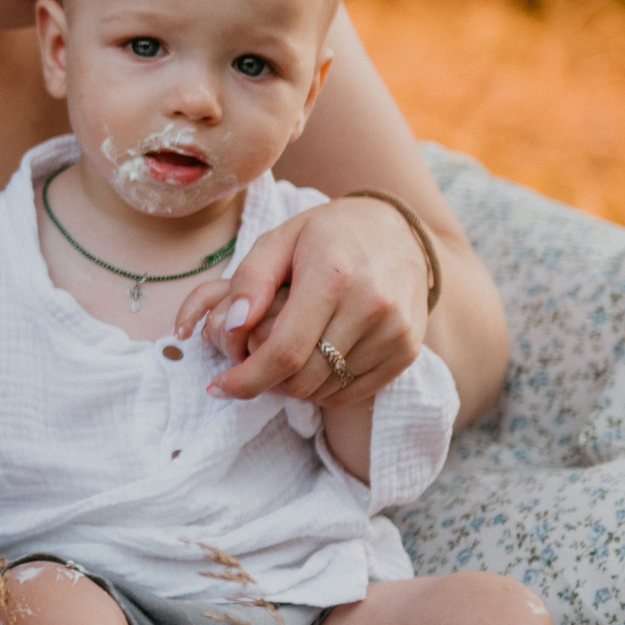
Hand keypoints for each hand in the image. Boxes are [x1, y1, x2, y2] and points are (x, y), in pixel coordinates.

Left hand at [173, 196, 428, 406]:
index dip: (246, 378)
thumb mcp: (279, 239)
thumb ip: (249, 280)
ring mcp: (395, 332)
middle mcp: (371, 306)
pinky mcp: (407, 350)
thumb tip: (230, 326)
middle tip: (245, 369)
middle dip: (264, 383)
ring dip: (291, 387)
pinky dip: (321, 388)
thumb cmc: (327, 234)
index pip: (285, 351)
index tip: (218, 386)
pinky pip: (352, 392)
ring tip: (276, 360)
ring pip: (325, 390)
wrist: (398, 232)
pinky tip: (308, 364)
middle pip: (303, 378)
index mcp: (333, 276)